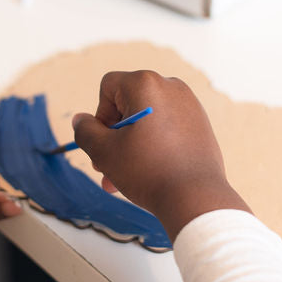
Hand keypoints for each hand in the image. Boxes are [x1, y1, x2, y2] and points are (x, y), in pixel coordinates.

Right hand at [72, 71, 248, 238]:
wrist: (196, 197)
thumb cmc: (149, 171)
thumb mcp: (104, 151)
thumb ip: (85, 131)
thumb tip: (81, 120)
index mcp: (146, 84)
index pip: (108, 88)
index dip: (100, 116)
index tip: (106, 143)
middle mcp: (170, 86)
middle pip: (128, 105)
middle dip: (114, 137)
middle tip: (108, 168)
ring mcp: (189, 105)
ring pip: (147, 120)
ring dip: (131, 145)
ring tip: (125, 178)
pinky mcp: (200, 124)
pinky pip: (167, 128)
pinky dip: (154, 145)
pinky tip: (150, 173)